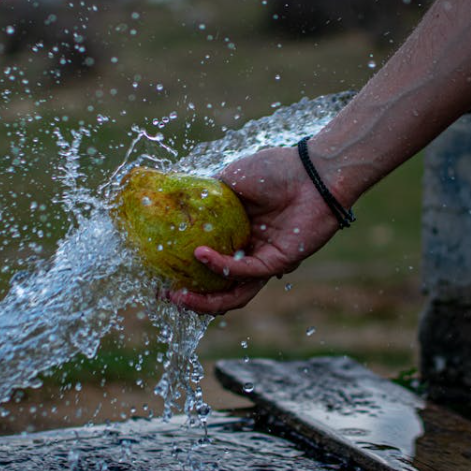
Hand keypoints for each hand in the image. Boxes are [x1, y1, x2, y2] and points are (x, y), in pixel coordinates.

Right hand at [168, 145, 345, 313]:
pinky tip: (201, 255)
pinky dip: (221, 266)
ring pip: (233, 293)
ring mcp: (263, 260)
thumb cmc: (274, 170)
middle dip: (192, 298)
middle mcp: (249, 252)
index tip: (159, 275)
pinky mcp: (278, 262)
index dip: (185, 274)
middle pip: (219, 288)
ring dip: (205, 300)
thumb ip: (203, 196)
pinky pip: (246, 271)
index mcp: (237, 236)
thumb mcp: (228, 179)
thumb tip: (173, 202)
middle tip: (166, 295)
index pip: (208, 265)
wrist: (310, 171)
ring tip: (179, 296)